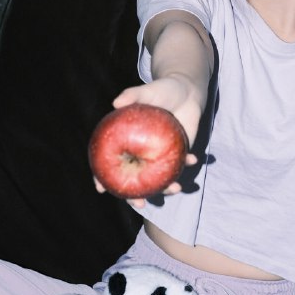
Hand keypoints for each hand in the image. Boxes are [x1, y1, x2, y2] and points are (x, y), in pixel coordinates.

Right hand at [93, 80, 199, 205]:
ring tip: (175, 188)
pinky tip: (194, 159)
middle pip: (132, 179)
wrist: (186, 91)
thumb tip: (116, 103)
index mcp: (126, 140)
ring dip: (166, 188)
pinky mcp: (177, 153)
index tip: (100, 189)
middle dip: (135, 196)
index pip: (108, 162)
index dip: (101, 177)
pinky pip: (180, 164)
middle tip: (140, 204)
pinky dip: (187, 164)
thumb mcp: (148, 91)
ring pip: (157, 179)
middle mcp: (141, 152)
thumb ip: (133, 95)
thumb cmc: (162, 90)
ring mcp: (159, 156)